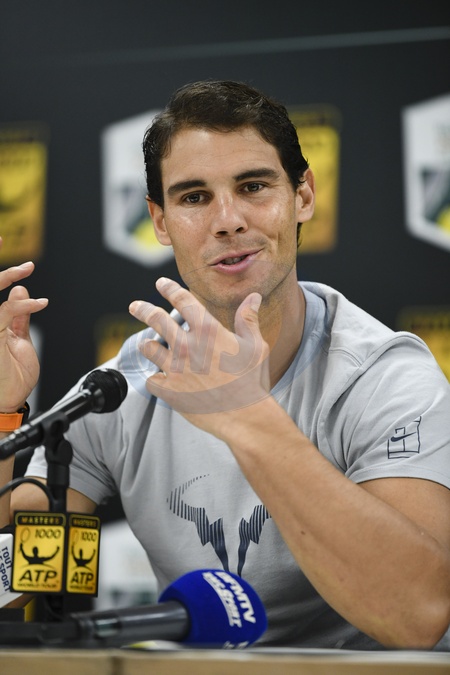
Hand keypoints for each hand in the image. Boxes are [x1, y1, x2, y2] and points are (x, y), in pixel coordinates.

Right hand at [0, 255, 47, 411]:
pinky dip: (23, 305)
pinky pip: (4, 312)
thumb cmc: (11, 376)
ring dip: (7, 276)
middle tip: (1, 239)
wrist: (6, 403)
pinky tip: (40, 303)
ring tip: (27, 268)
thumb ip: (17, 315)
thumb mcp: (17, 339)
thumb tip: (19, 290)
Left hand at [129, 277, 269, 432]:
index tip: (161, 284)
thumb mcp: (256, 346)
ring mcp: (175, 369)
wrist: (245, 416)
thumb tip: (253, 297)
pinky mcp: (169, 391)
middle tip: (135, 306)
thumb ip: (248, 319)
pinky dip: (154, 378)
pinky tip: (158, 379)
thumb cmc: (253, 381)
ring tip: (146, 345)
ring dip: (147, 345)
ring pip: (148, 348)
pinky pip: (151, 380)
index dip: (169, 289)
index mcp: (208, 331)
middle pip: (156, 319)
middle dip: (143, 309)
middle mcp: (187, 346)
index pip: (182, 300)